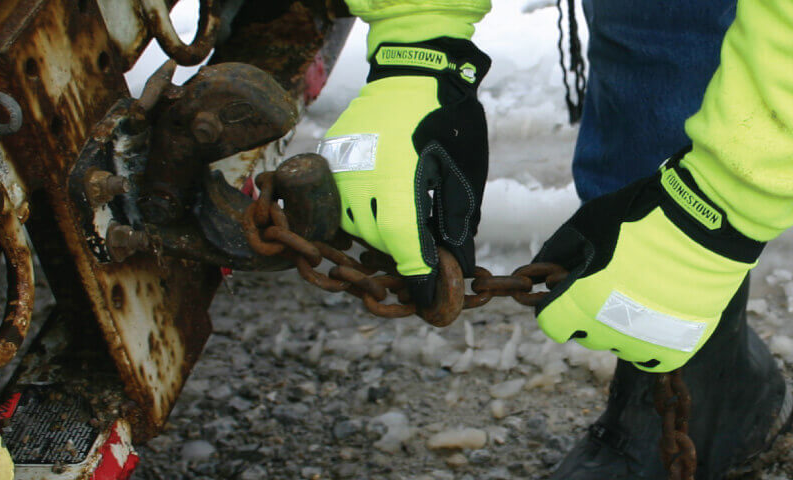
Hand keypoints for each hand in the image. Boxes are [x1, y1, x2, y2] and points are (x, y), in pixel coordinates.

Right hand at [320, 38, 489, 306]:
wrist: (415, 71)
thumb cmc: (448, 122)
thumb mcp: (463, 175)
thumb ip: (455, 223)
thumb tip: (457, 263)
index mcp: (397, 188)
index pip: (403, 251)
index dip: (419, 279)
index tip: (430, 299)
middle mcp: (360, 183)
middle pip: (377, 242)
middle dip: (400, 253)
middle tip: (422, 257)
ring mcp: (339, 170)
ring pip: (352, 225)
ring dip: (376, 232)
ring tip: (401, 225)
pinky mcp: (330, 157)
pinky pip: (339, 198)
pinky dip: (359, 208)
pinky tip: (380, 201)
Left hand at [533, 155, 764, 371]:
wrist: (704, 224)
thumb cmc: (643, 216)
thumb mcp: (587, 223)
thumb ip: (562, 253)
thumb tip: (549, 270)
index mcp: (580, 301)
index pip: (552, 323)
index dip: (559, 305)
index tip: (572, 291)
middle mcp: (607, 329)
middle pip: (587, 332)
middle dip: (594, 311)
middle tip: (618, 282)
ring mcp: (642, 343)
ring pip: (620, 344)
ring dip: (625, 325)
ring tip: (647, 291)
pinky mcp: (675, 349)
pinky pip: (652, 357)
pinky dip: (652, 341)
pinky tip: (661, 315)